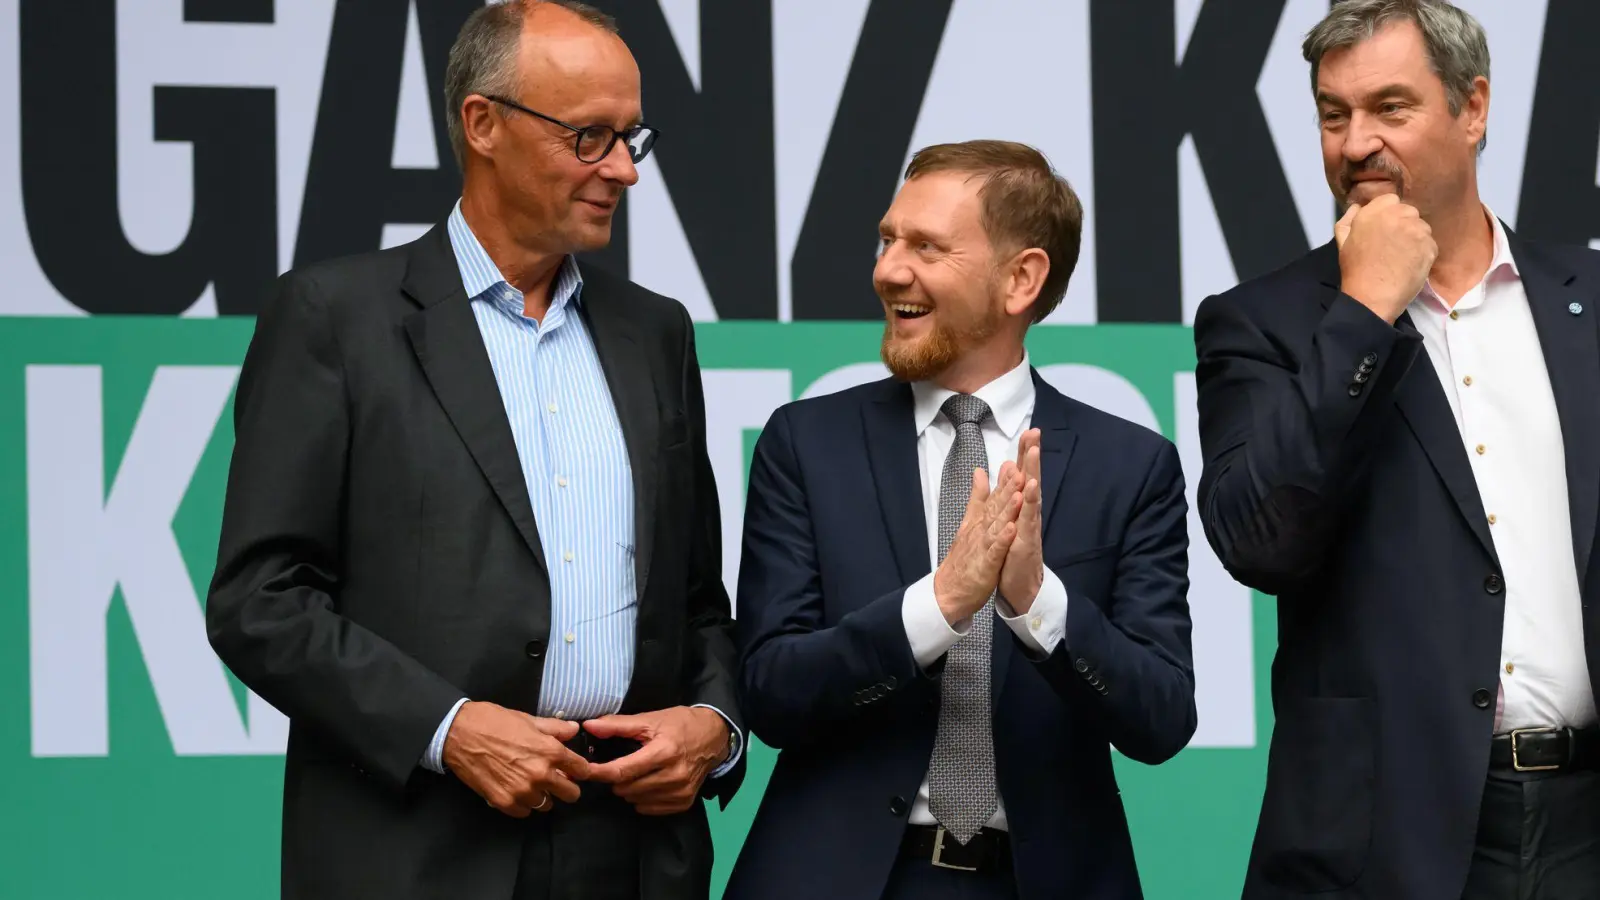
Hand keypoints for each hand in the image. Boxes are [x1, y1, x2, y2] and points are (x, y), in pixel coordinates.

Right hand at [442, 701, 589, 817]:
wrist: (459, 733)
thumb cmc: (494, 722)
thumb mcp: (529, 720)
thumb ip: (555, 728)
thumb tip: (574, 729)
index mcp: (550, 751)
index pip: (582, 770)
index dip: (580, 769)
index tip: (574, 770)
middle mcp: (540, 774)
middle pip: (571, 794)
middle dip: (566, 786)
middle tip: (555, 779)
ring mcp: (522, 791)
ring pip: (546, 805)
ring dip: (542, 796)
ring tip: (530, 783)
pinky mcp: (503, 802)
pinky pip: (524, 812)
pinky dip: (522, 804)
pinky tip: (515, 790)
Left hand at [583, 707, 729, 814]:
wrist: (714, 737)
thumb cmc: (679, 725)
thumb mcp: (650, 719)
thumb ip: (617, 725)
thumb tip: (588, 726)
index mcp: (664, 751)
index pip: (622, 770)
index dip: (599, 773)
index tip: (584, 771)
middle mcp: (674, 775)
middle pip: (627, 788)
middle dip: (617, 778)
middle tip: (621, 765)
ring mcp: (680, 791)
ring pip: (636, 800)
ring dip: (629, 788)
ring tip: (637, 772)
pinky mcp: (684, 802)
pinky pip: (649, 808)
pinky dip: (643, 798)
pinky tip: (648, 783)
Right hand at [933, 464, 1022, 624]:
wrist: (948, 591)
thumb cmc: (963, 558)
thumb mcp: (969, 522)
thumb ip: (977, 497)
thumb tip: (980, 471)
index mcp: (980, 520)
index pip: (994, 496)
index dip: (1005, 480)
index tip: (1017, 461)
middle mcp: (980, 529)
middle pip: (996, 506)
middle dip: (1008, 488)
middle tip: (1020, 469)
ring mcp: (982, 546)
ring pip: (996, 525)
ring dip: (1007, 509)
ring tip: (1019, 494)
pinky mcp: (985, 564)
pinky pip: (995, 550)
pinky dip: (1003, 539)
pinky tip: (1012, 528)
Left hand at [998, 429, 1043, 614]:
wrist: (1020, 584)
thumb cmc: (1013, 551)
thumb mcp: (1006, 517)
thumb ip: (1004, 492)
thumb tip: (1002, 467)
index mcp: (1021, 507)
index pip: (1023, 475)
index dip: (1024, 454)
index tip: (1028, 431)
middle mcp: (1029, 513)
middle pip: (1031, 479)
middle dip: (1032, 456)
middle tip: (1035, 432)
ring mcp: (1030, 526)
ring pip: (1033, 496)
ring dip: (1033, 475)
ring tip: (1033, 454)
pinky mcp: (1028, 541)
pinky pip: (1029, 521)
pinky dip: (1030, 504)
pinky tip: (1030, 489)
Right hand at [1335, 193, 1437, 323]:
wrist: (1372, 297)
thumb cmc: (1354, 270)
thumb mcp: (1342, 241)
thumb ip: (1349, 218)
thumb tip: (1358, 206)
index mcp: (1373, 211)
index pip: (1391, 199)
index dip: (1389, 213)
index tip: (1385, 228)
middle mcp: (1396, 215)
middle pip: (1409, 211)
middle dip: (1403, 223)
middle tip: (1394, 243)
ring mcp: (1416, 230)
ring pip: (1421, 227)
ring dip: (1415, 237)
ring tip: (1403, 256)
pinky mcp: (1429, 245)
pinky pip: (1430, 243)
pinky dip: (1423, 252)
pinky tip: (1411, 264)